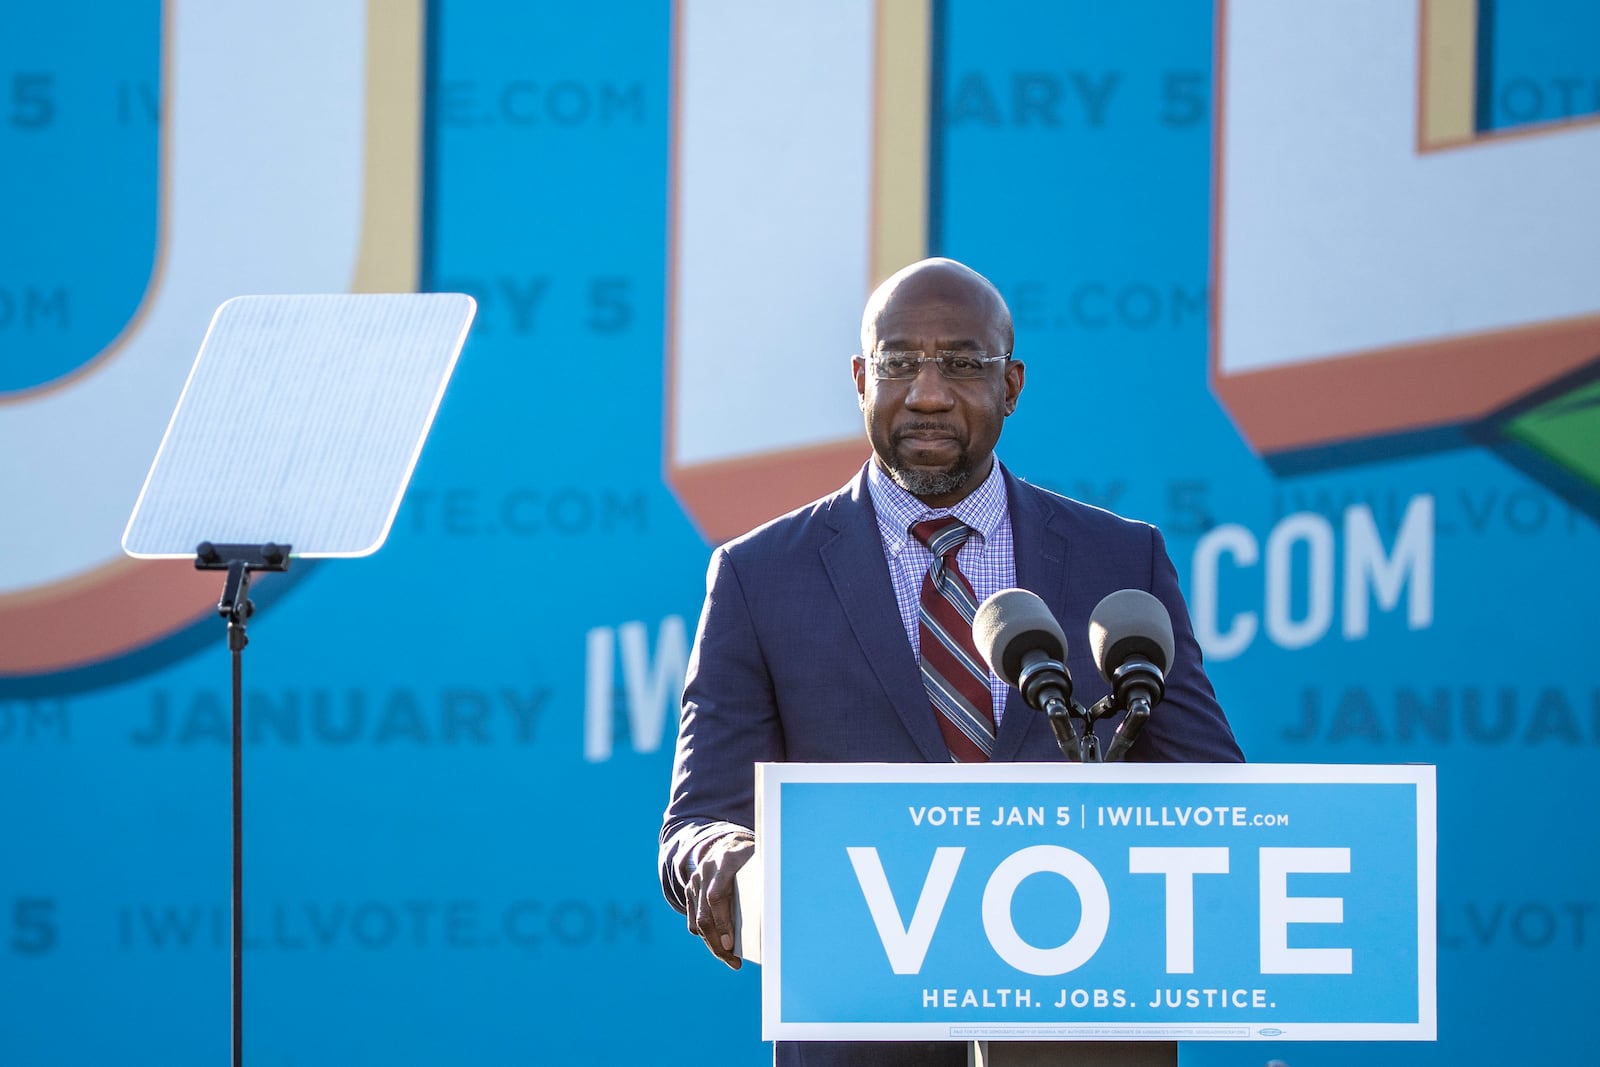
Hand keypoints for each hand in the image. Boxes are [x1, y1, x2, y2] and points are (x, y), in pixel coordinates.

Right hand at [685, 830, 755, 968]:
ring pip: (697, 921)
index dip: (723, 923)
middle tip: (733, 961)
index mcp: (725, 862)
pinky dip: (706, 936)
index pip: (716, 897)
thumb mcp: (759, 861)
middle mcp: (706, 871)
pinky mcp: (690, 891)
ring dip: (712, 943)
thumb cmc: (750, 857)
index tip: (731, 945)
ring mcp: (695, 882)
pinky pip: (693, 921)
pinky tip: (720, 945)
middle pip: (705, 915)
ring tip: (729, 958)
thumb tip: (773, 917)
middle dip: (718, 942)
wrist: (726, 843)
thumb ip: (762, 882)